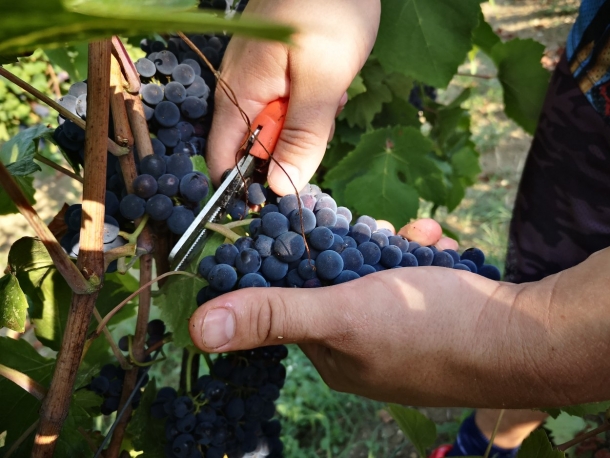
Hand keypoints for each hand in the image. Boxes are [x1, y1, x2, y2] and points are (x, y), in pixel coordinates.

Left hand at [189, 219, 518, 405]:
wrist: (522, 336)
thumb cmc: (426, 327)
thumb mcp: (341, 315)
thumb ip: (272, 315)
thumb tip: (196, 330)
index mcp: (332, 357)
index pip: (291, 301)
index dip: (296, 263)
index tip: (310, 231)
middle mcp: (362, 350)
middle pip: (336, 282)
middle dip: (352, 250)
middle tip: (370, 232)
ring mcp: (399, 334)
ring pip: (375, 273)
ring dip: (388, 247)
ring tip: (411, 239)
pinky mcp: (432, 317)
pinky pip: (410, 275)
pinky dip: (418, 254)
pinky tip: (434, 244)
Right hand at [206, 0, 380, 195]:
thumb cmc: (331, 11)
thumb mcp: (323, 83)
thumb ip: (301, 138)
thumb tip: (280, 190)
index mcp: (239, 93)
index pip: (222, 156)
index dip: (245, 183)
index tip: (281, 192)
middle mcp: (239, 88)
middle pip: (254, 145)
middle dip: (290, 146)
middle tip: (321, 119)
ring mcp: (257, 77)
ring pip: (276, 126)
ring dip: (306, 123)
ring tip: (329, 94)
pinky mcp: (275, 69)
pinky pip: (287, 104)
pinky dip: (311, 104)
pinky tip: (329, 84)